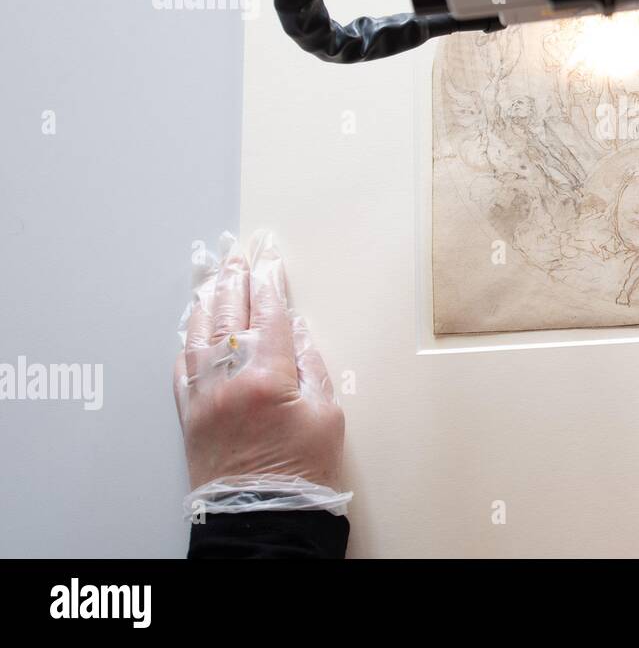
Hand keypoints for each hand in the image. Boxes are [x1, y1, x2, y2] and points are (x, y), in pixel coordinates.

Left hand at [173, 232, 345, 509]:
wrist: (263, 518)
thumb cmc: (301, 474)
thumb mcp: (327, 416)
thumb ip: (311, 367)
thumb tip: (296, 332)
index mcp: (267, 378)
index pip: (266, 313)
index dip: (270, 280)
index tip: (271, 257)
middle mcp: (228, 381)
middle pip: (228, 313)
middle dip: (236, 277)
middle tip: (241, 250)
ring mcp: (203, 396)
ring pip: (199, 333)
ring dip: (207, 297)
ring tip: (215, 271)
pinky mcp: (189, 414)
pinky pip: (181, 365)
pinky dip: (187, 336)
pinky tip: (193, 321)